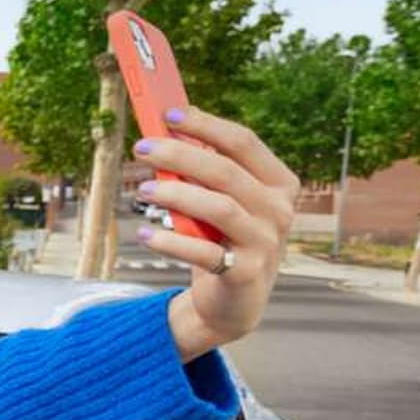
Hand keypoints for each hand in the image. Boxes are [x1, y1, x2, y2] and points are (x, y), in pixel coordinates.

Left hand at [132, 106, 299, 360]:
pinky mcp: (245, 273)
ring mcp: (265, 243)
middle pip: (226, 171)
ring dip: (175, 196)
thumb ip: (203, 175)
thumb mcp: (220, 203)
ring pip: (219, 208)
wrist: (233, 304)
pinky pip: (205, 252)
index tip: (169, 115)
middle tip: (142, 148)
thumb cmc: (223, 241)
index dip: (206, 125)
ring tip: (141, 192)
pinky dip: (171, 241)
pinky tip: (145, 234)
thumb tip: (165, 136)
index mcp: (279, 184)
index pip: (243, 143)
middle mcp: (278, 210)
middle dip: (180, 155)